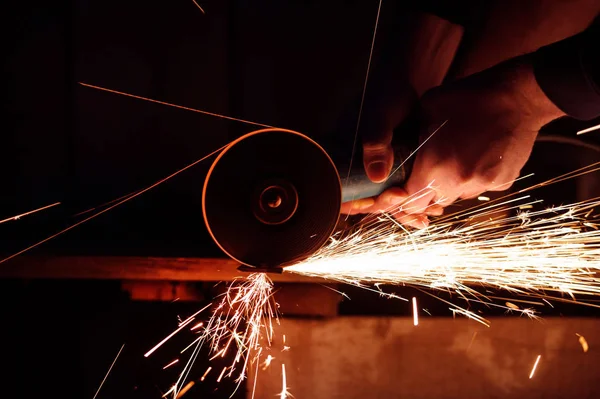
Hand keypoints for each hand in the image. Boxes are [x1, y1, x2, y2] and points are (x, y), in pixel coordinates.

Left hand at [343, 56, 565, 226]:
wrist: (519, 95)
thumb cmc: (468, 97)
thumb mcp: (426, 109)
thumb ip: (409, 138)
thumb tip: (395, 154)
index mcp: (433, 167)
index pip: (409, 201)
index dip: (403, 197)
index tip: (403, 189)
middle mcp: (457, 183)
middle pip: (433, 201)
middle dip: (427, 190)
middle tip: (430, 167)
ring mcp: (482, 184)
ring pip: (457, 195)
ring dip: (451, 183)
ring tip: (456, 155)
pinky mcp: (502, 182)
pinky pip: (479, 187)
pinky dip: (474, 176)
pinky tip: (477, 153)